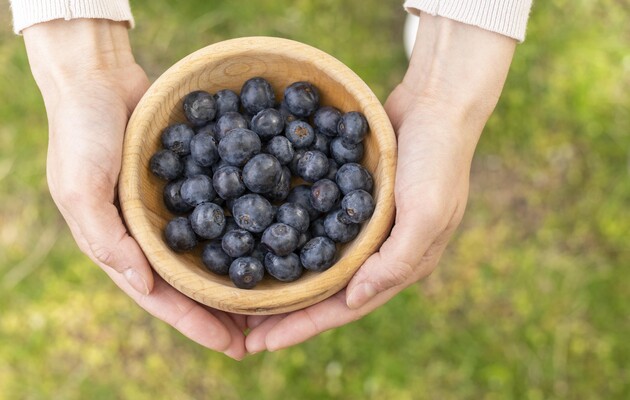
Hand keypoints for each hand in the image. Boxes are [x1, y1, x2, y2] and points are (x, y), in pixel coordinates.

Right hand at [24, 19, 245, 358]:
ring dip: (239, 277)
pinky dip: (244, 226)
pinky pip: (221, 210)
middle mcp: (150, 233)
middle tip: (264, 334)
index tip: (234, 346)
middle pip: (193, 282)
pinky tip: (273, 237)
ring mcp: (173, 208)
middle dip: (225, 311)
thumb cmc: (81, 131)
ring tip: (275, 300)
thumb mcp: (80, 186)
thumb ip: (105, 237)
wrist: (98, 78)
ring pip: (211, 252)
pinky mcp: (191, 180)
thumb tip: (143, 284)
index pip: (162, 296)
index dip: (196, 323)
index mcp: (122, 244)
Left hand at [244, 14, 516, 352]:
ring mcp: (365, 226)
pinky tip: (264, 238)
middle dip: (288, 312)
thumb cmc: (437, 159)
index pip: (346, 306)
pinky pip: (317, 225)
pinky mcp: (353, 199)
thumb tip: (353, 301)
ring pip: (318, 262)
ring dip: (285, 280)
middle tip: (244, 329)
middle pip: (327, 291)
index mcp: (400, 263)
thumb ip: (395, 261)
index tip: (264, 343)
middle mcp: (380, 250)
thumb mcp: (426, 212)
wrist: (438, 102)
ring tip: (247, 295)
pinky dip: (291, 236)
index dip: (305, 326)